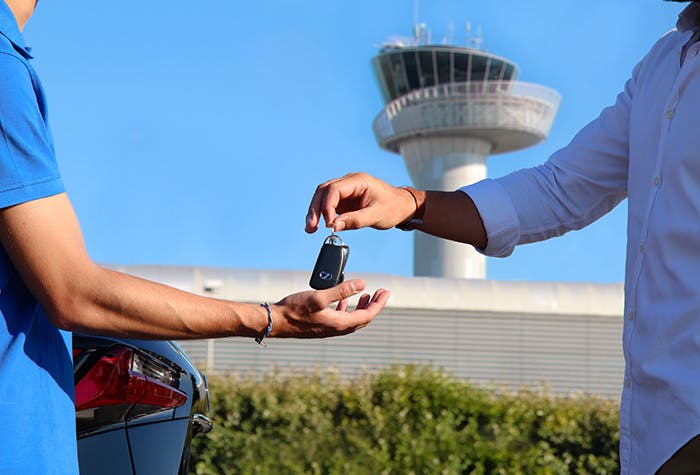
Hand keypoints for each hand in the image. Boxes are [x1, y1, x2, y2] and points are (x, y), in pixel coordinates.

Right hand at [270, 279, 389, 337]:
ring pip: (352, 319)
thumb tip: (362, 284)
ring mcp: (328, 328)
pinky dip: (347, 308)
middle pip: (362, 319)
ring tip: (367, 295)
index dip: (379, 304)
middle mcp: (336, 329)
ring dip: (361, 307)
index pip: (367, 315)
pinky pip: (341, 318)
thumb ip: (341, 290)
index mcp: (339, 324)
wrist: (276, 322)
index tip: (386, 292)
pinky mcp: (321, 325)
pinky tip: (344, 300)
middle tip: (382, 293)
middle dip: (374, 305)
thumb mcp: (319, 297)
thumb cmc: (295, 309)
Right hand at [305, 172, 415, 232]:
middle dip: (315, 209)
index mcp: (358, 181)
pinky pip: (328, 204)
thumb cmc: (393, 207)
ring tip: (310, 228)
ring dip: (315, 211)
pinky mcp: (345, 200)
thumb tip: (334, 226)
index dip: (327, 206)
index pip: (334, 189)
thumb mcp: (376, 215)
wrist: (402, 206)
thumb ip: (355, 220)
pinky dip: (321, 214)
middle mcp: (349, 182)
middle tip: (311, 226)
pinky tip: (316, 226)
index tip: (327, 223)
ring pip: (322, 197)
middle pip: (323, 191)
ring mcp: (346, 190)